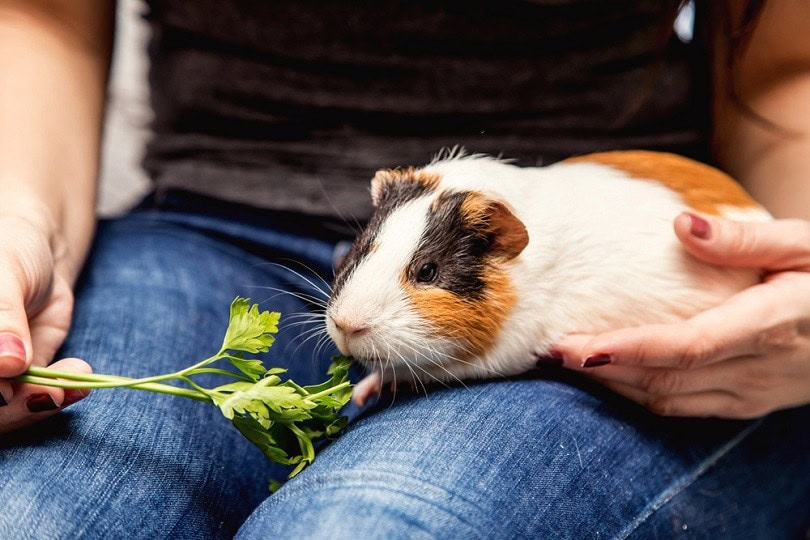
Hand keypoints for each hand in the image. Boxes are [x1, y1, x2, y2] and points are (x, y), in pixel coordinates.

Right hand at [0, 214, 90, 433]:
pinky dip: (60, 393)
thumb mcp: (4, 275)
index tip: (5, 391)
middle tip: (50, 392)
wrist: (37, 249)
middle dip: (13, 407)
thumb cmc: (9, 249)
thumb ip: (3, 318)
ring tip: (71, 385)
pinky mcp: (21, 376)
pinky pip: (36, 395)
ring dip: (40, 404)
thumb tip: (8, 363)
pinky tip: (80, 381)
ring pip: (6, 409)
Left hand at [554, 212, 809, 418]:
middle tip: (548, 348)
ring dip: (613, 383)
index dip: (626, 349)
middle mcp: (761, 369)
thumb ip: (746, 239)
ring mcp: (755, 394)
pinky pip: (683, 405)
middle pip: (665, 378)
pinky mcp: (749, 403)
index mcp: (773, 324)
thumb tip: (683, 224)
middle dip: (601, 367)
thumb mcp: (808, 244)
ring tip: (565, 360)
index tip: (574, 345)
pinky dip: (639, 392)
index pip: (685, 347)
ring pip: (668, 399)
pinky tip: (609, 373)